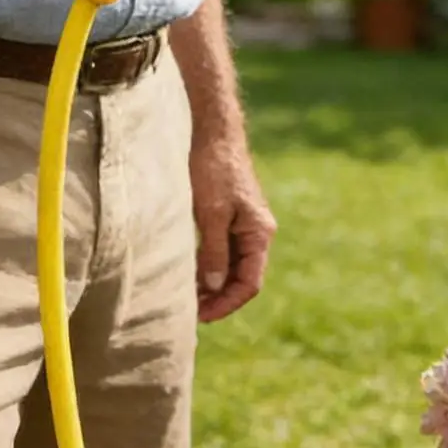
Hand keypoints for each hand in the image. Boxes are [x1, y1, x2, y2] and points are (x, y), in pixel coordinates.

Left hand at [188, 124, 276, 323]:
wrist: (212, 131)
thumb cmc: (213, 168)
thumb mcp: (211, 214)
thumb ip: (214, 252)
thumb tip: (214, 288)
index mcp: (259, 232)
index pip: (250, 282)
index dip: (227, 303)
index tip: (202, 316)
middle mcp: (256, 231)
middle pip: (242, 277)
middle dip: (219, 297)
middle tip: (191, 312)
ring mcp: (243, 224)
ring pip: (231, 265)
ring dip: (212, 283)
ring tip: (188, 297)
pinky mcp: (228, 215)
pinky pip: (222, 250)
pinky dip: (208, 265)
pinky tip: (190, 273)